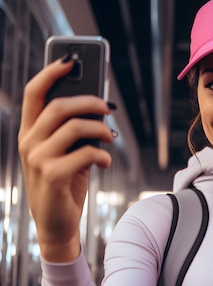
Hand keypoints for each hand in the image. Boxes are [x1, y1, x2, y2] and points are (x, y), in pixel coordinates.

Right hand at [18, 58, 115, 260]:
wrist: (56, 225)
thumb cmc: (64, 186)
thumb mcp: (66, 155)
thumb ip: (73, 133)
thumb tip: (99, 108)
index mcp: (28, 133)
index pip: (34, 93)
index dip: (51, 72)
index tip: (72, 60)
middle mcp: (28, 142)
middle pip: (59, 105)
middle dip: (89, 101)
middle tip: (109, 107)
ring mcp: (37, 159)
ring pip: (74, 126)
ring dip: (100, 129)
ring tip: (110, 137)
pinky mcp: (53, 175)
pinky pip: (85, 153)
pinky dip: (102, 154)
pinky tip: (106, 161)